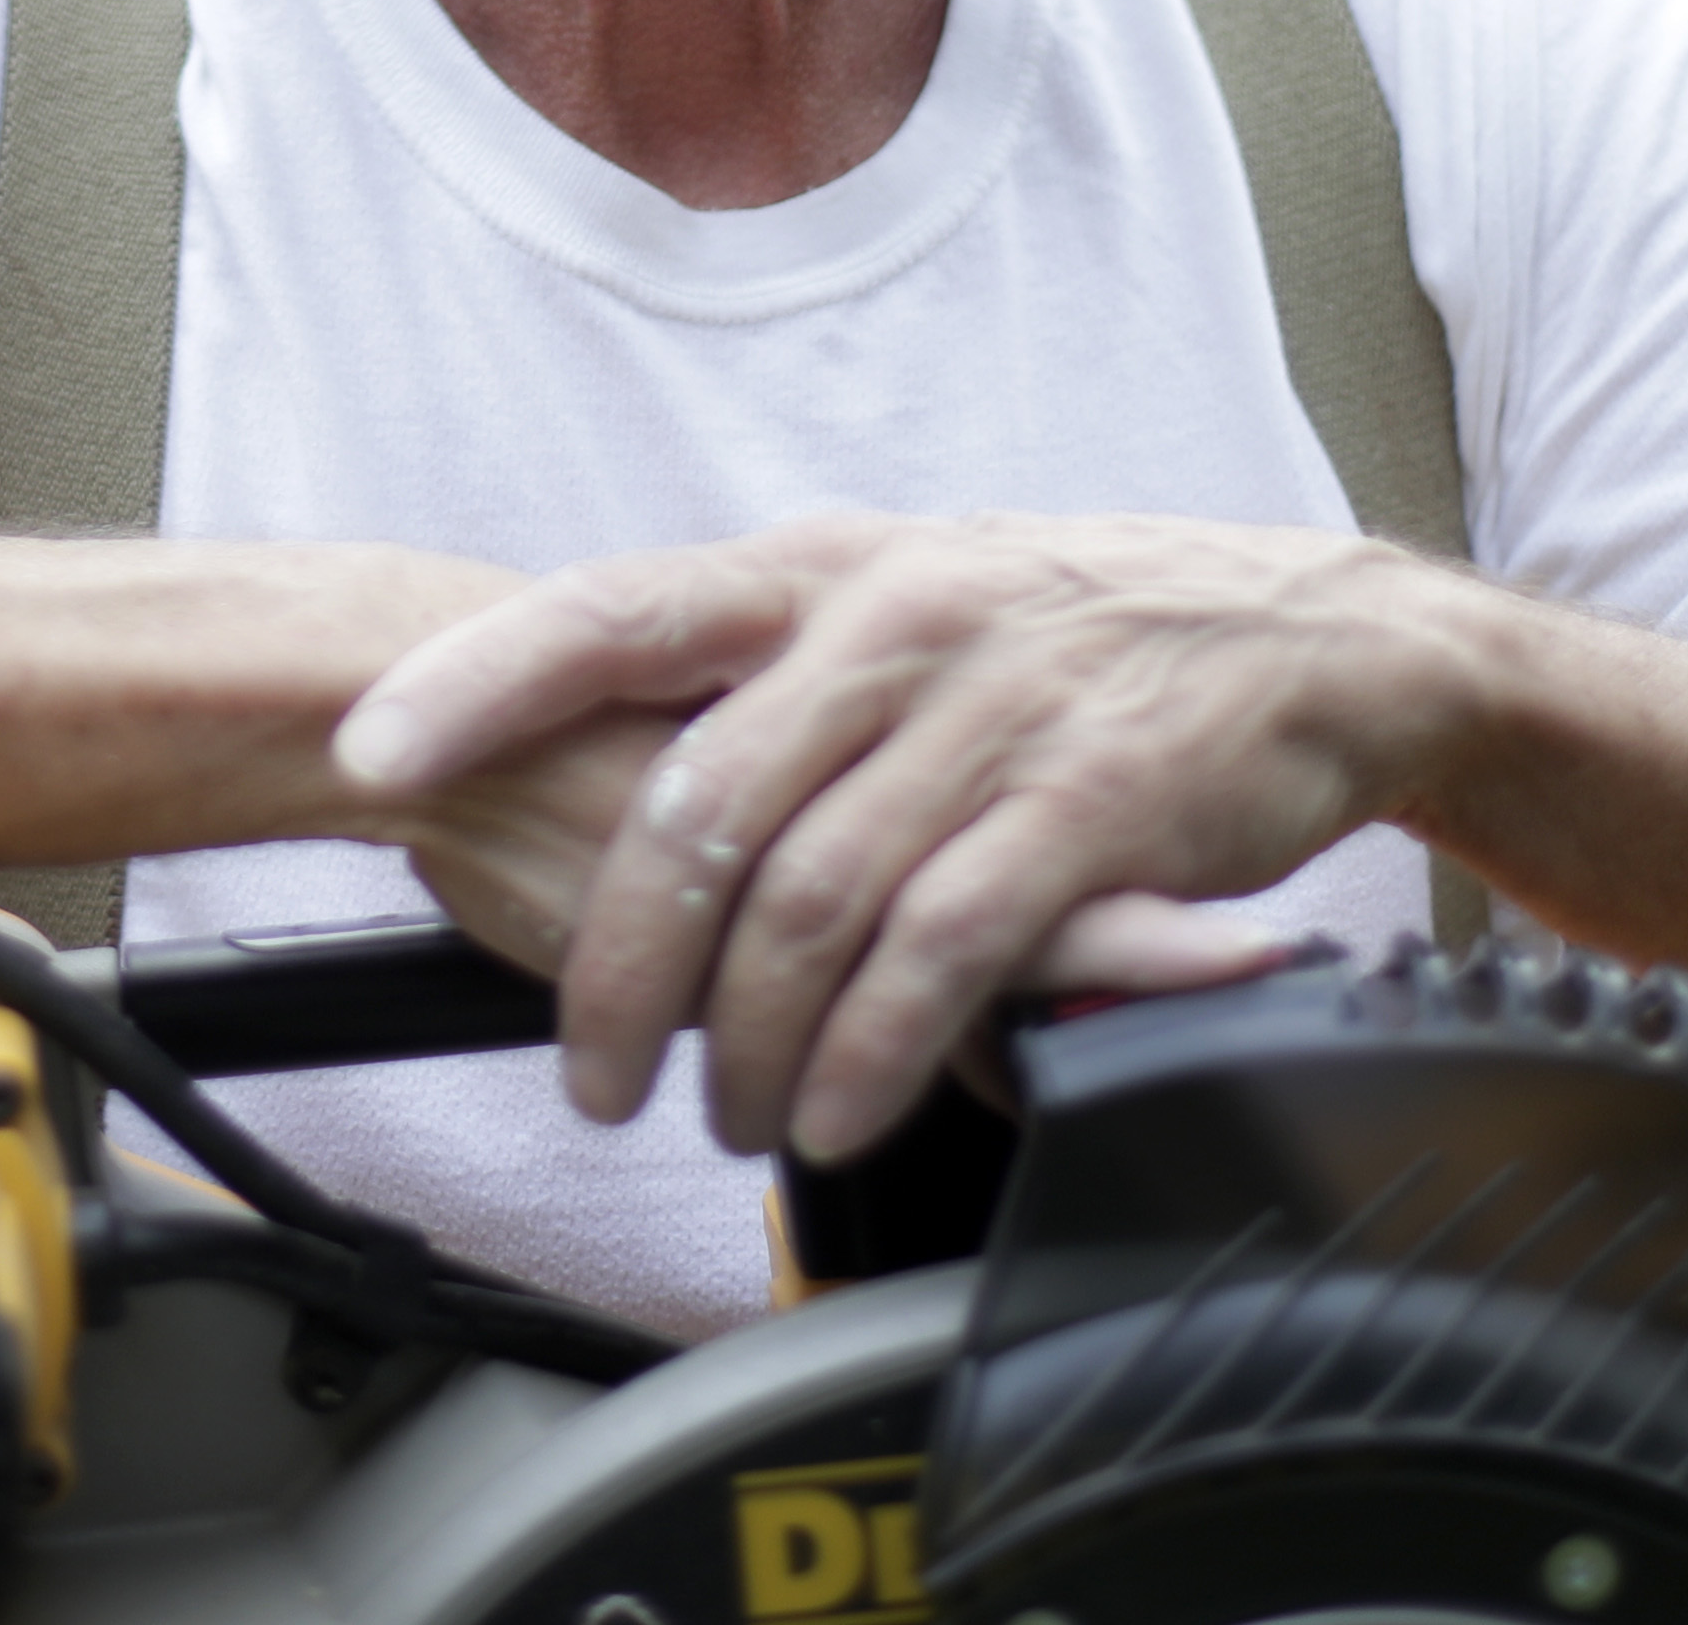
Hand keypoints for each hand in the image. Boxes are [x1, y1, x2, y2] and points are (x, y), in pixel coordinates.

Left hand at [331, 513, 1487, 1160]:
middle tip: (595, 1075)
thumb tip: (599, 752)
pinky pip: (943, 949)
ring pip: (809, 896)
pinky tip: (846, 1111)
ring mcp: (991, 712)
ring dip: (749, 1038)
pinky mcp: (1090, 808)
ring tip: (733, 1115)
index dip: (482, 680)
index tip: (370, 755)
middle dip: (621, 966)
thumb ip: (766, 672)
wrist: (1317, 639)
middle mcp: (890, 624)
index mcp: (820, 572)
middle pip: (697, 803)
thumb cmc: (1079, 636)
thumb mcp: (906, 604)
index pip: (614, 609)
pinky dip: (876, 1049)